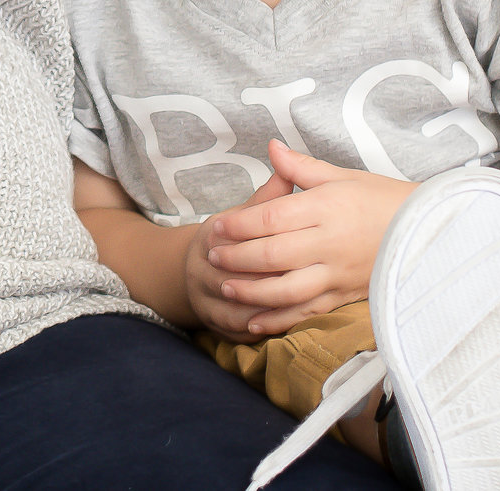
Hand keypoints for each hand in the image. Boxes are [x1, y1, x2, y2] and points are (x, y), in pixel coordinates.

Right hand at [185, 168, 290, 339]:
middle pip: (235, 280)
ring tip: (297, 307)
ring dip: (265, 312)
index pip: (236, 246)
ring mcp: (204, 300)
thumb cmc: (229, 238)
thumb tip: (287, 167)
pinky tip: (283, 327)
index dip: (266, 251)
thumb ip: (267, 198)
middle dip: (268, 284)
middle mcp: (201, 271)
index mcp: (210, 239)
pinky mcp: (212, 324)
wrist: (193, 269)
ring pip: (236, 311)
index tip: (298, 250)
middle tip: (305, 282)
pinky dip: (259, 331)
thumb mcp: (242, 213)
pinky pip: (236, 332)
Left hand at [200, 142, 416, 335]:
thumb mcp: (344, 177)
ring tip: (225, 286)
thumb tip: (271, 147)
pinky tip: (254, 322)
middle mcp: (331, 243)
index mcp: (328, 208)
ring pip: (287, 289)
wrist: (433, 232)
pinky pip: (308, 312)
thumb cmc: (385, 199)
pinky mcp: (347, 296)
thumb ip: (302, 168)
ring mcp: (339, 273)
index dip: (240, 223)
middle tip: (212, 255)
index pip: (272, 217)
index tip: (218, 225)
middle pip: (273, 254)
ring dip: (252, 290)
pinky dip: (279, 319)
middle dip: (237, 256)